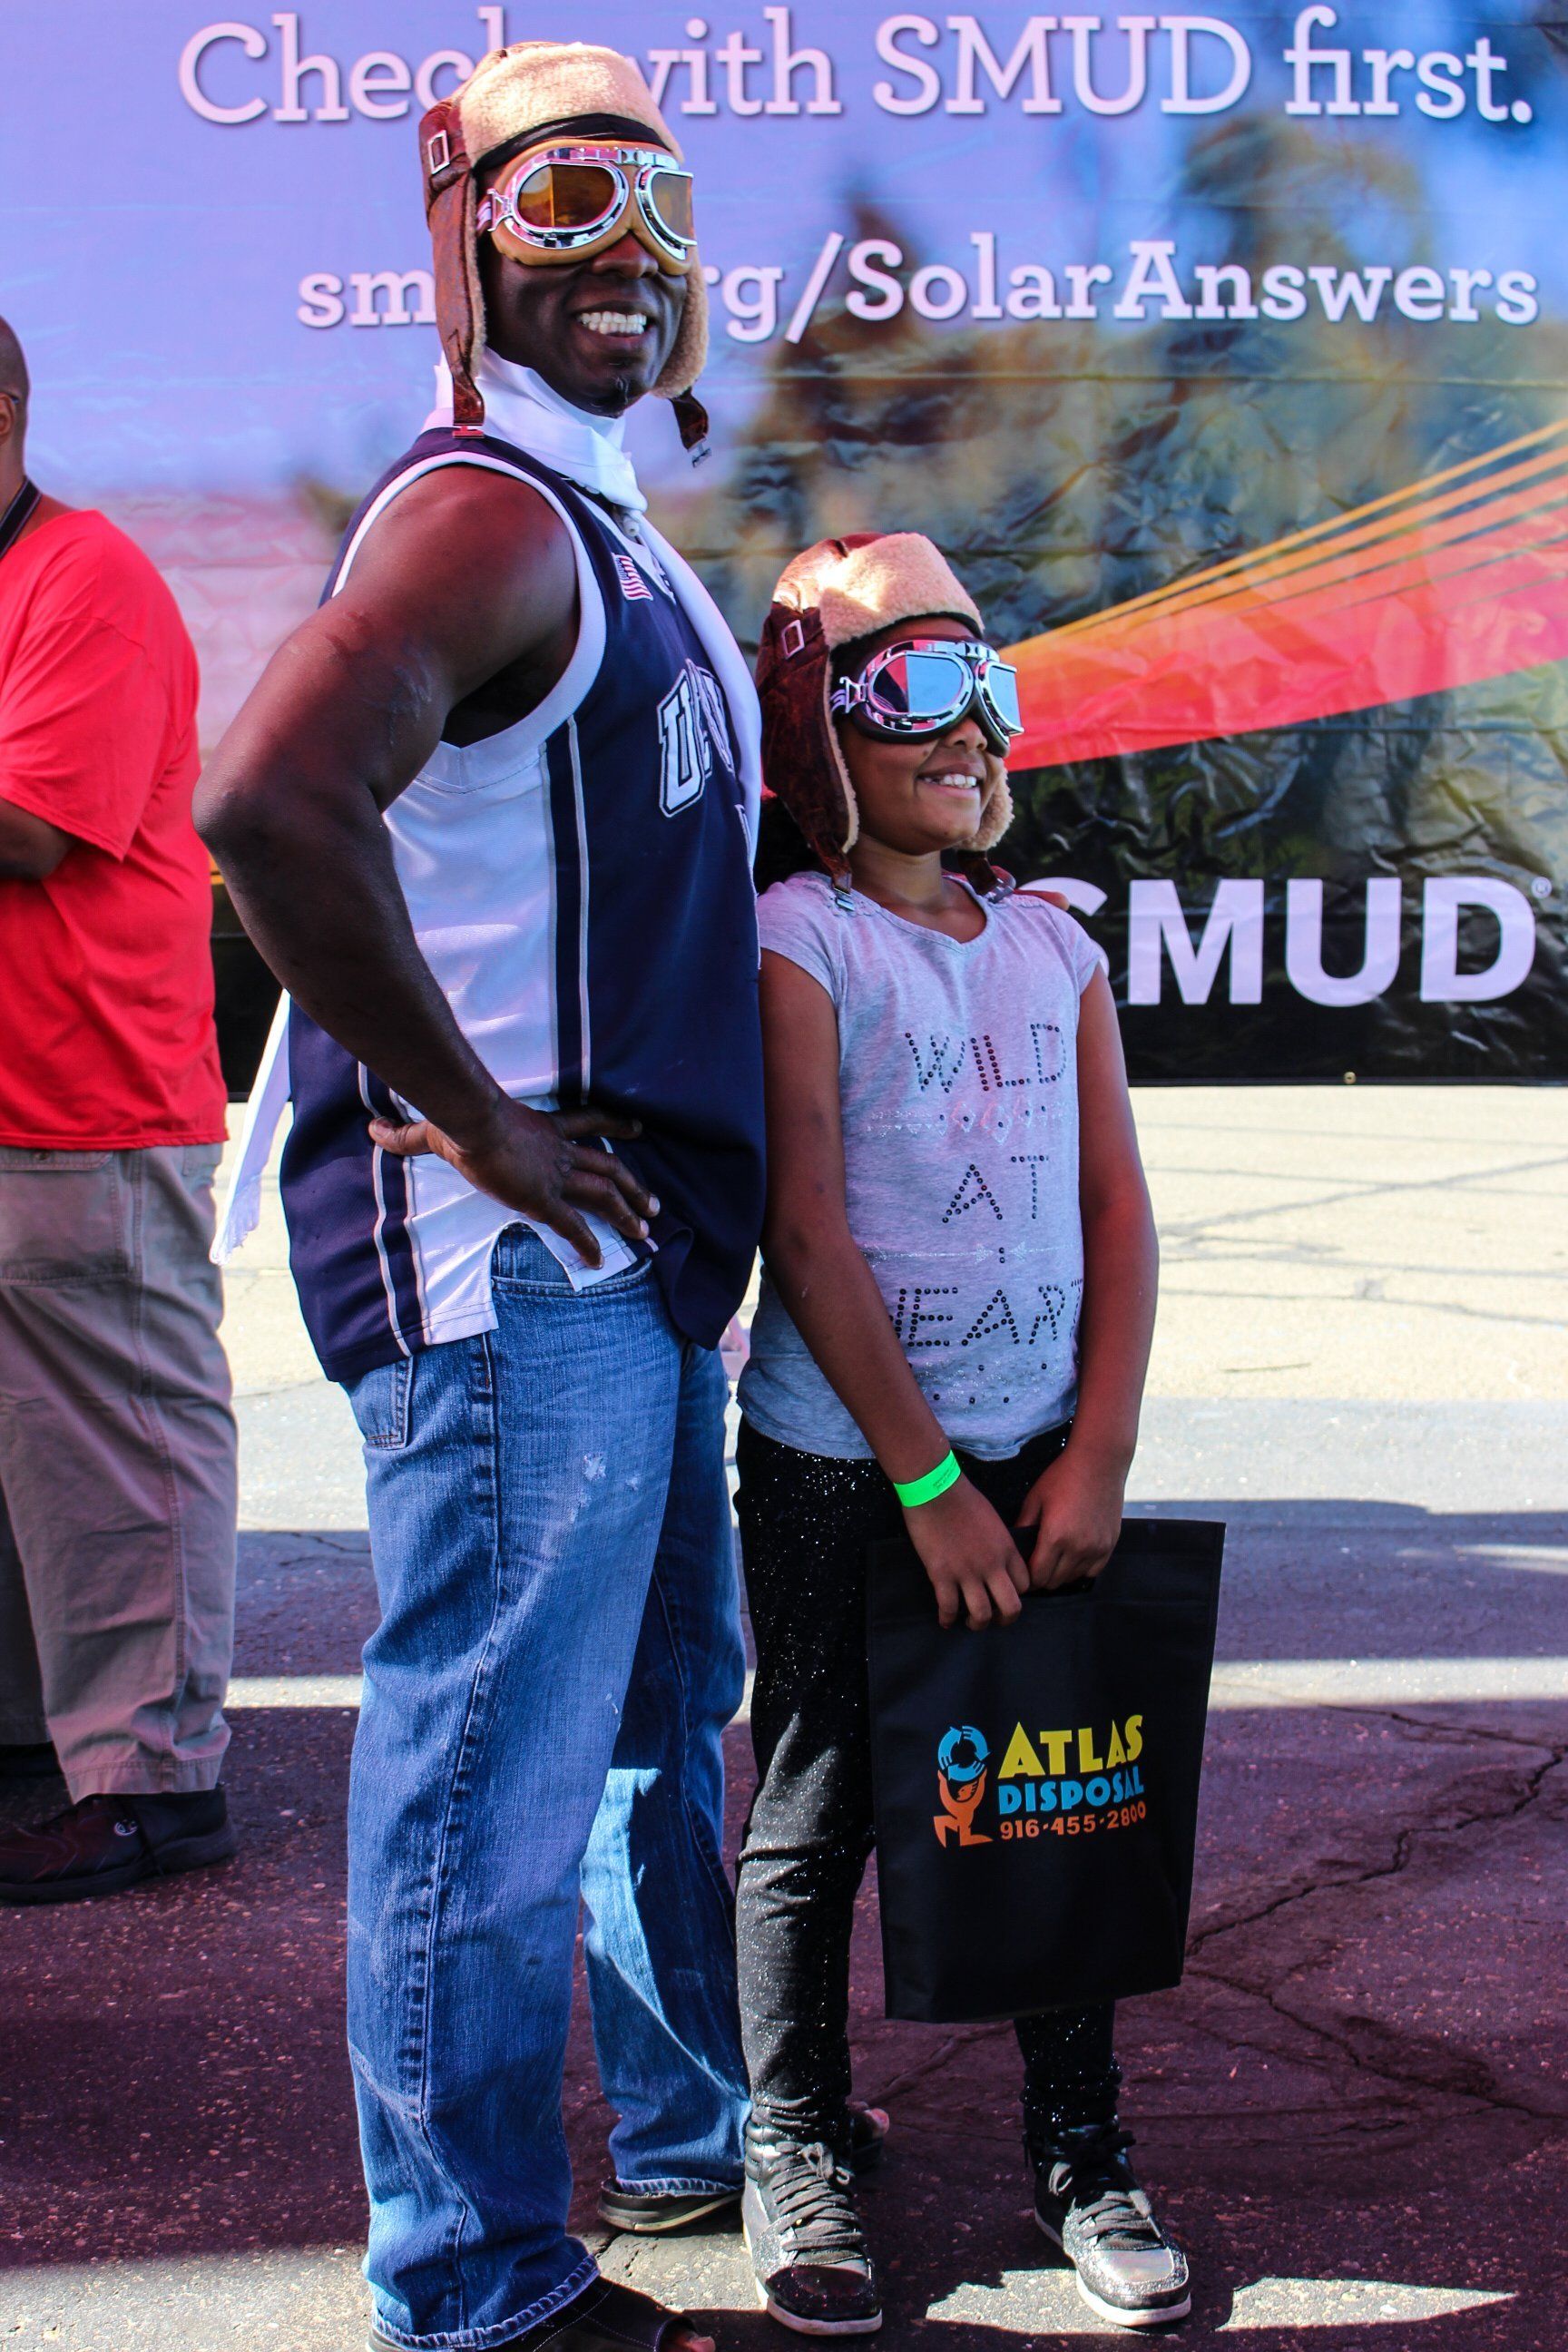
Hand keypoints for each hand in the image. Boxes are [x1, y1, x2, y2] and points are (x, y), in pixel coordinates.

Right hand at [368, 1097, 656, 1267]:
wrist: (470, 1123)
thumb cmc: (458, 1119)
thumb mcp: (436, 1127)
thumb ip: (407, 1135)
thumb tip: (373, 1130)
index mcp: (544, 1129)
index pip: (590, 1123)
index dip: (616, 1125)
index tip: (637, 1129)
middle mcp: (558, 1152)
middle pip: (608, 1166)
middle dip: (634, 1186)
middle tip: (654, 1204)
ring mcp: (554, 1175)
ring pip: (605, 1192)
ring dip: (628, 1211)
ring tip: (647, 1230)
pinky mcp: (545, 1198)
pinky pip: (575, 1225)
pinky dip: (590, 1243)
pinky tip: (600, 1261)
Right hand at [904, 1475, 1028, 1630]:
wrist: (936, 1489)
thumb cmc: (963, 1499)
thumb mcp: (993, 1520)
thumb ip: (999, 1543)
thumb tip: (997, 1557)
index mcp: (1006, 1550)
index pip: (1024, 1584)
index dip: (1017, 1594)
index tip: (1006, 1596)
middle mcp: (992, 1566)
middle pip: (1011, 1607)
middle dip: (1005, 1619)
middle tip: (995, 1619)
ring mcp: (967, 1573)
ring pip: (982, 1614)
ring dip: (977, 1624)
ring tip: (971, 1622)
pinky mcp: (942, 1575)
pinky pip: (949, 1607)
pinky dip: (948, 1619)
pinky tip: (945, 1621)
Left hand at [1015, 1440, 1125, 1589]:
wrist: (1099, 1462)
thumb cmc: (1063, 1476)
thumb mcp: (1035, 1498)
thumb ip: (1023, 1526)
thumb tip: (1013, 1548)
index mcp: (1055, 1537)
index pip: (1037, 1576)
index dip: (1027, 1579)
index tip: (1021, 1573)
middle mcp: (1077, 1547)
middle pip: (1054, 1581)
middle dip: (1041, 1578)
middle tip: (1035, 1567)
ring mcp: (1096, 1548)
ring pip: (1073, 1578)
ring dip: (1060, 1574)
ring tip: (1053, 1560)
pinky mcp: (1110, 1544)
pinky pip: (1093, 1571)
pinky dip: (1081, 1569)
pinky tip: (1072, 1557)